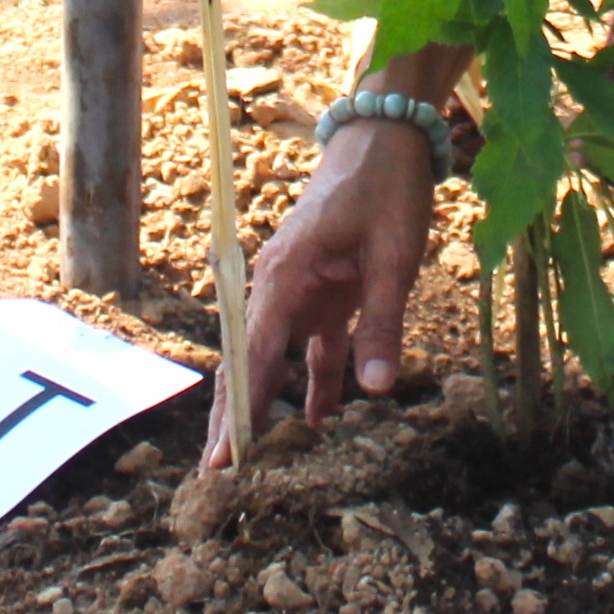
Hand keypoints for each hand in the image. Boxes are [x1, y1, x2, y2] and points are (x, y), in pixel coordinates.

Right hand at [201, 117, 434, 468]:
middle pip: (249, 361)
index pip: (254, 355)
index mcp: (285, 275)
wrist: (387, 136)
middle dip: (236, 417)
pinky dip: (314, 381)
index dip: (240, 410)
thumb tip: (374, 391)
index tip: (222, 458)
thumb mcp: (394, 256)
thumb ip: (382, 322)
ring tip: (261, 462)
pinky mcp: (324, 290)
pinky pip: (311, 344)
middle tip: (219, 477)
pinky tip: (321, 421)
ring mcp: (300, 289)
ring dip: (270, 404)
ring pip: (276, 357)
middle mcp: (281, 285)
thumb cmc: (386, 188)